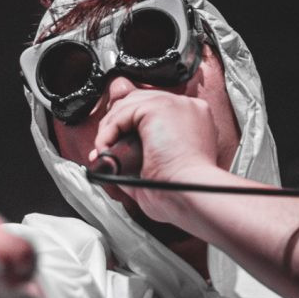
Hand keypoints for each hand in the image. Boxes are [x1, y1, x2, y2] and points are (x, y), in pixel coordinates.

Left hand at [88, 88, 230, 226]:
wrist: (191, 195)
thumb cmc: (181, 193)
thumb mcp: (160, 171)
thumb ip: (136, 158)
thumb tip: (109, 158)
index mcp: (193, 120)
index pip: (153, 110)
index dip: (130, 127)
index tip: (115, 147)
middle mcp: (186, 107)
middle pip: (139, 102)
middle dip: (116, 125)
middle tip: (106, 150)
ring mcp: (174, 104)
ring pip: (127, 106)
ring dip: (109, 130)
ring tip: (105, 155)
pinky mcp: (158, 107)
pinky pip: (121, 114)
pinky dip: (107, 134)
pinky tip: (105, 151)